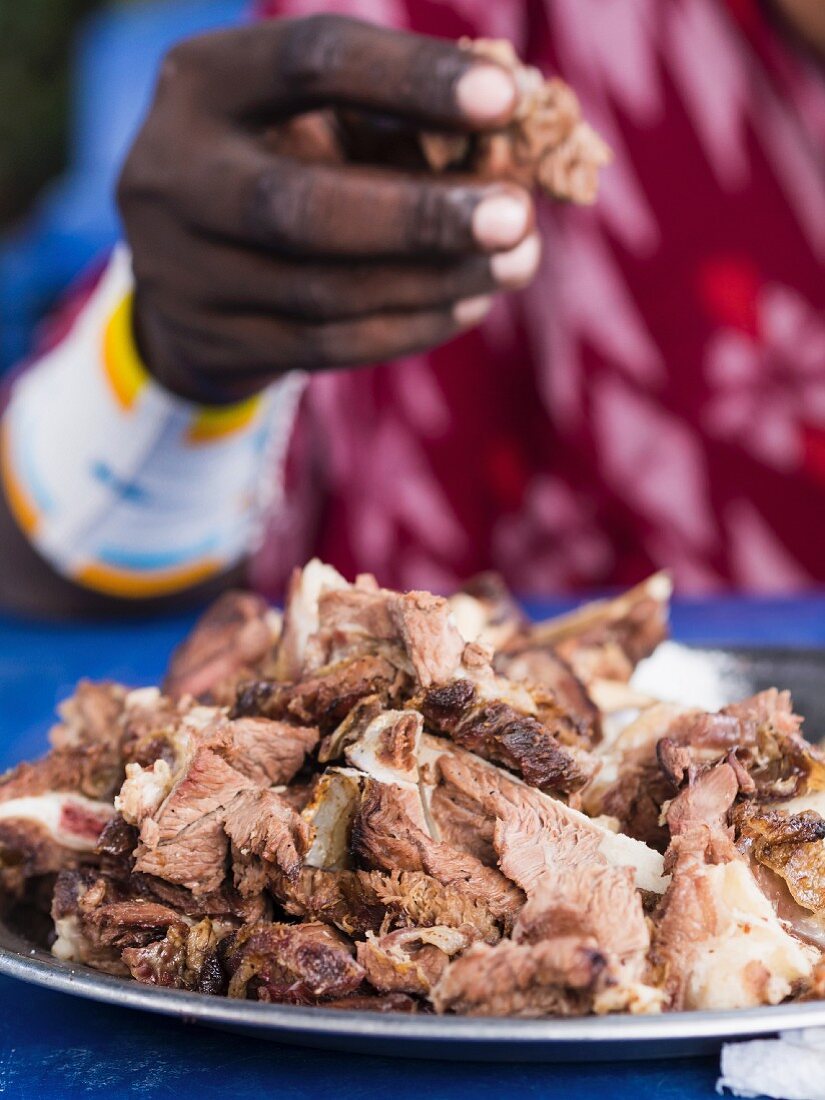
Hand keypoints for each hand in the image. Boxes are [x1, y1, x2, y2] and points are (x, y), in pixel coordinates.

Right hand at [117, 15, 539, 403]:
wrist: (180, 271)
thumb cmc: (277, 166)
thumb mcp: (313, 123)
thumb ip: (396, 127)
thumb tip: (520, 150)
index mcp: (203, 83)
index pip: (309, 64)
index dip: (411, 80)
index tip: (506, 101)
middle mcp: (174, 174)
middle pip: (301, 207)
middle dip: (421, 215)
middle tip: (518, 216)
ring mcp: (184, 271)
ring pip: (323, 291)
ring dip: (434, 281)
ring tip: (516, 263)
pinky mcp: (215, 341)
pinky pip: (326, 346)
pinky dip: (409, 327)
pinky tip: (468, 305)